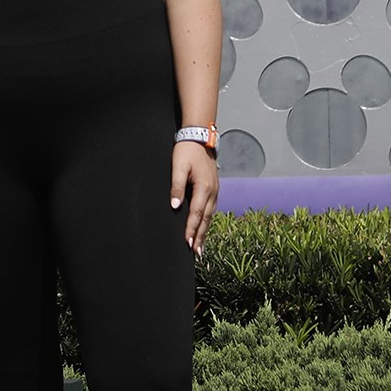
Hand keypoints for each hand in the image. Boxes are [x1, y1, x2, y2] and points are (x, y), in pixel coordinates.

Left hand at [169, 138, 218, 252]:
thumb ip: (176, 187)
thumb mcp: (178, 167)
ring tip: (200, 245)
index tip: (187, 243)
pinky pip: (211, 208)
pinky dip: (207, 220)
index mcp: (203, 187)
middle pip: (205, 218)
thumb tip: (175, 206)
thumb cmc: (187, 151)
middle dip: (200, 236)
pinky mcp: (214, 188)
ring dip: (204, 230)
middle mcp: (212, 191)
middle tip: (196, 252)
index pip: (196, 214)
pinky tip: (204, 226)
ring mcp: (215, 190)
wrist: (199, 137)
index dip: (191, 229)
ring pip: (210, 215)